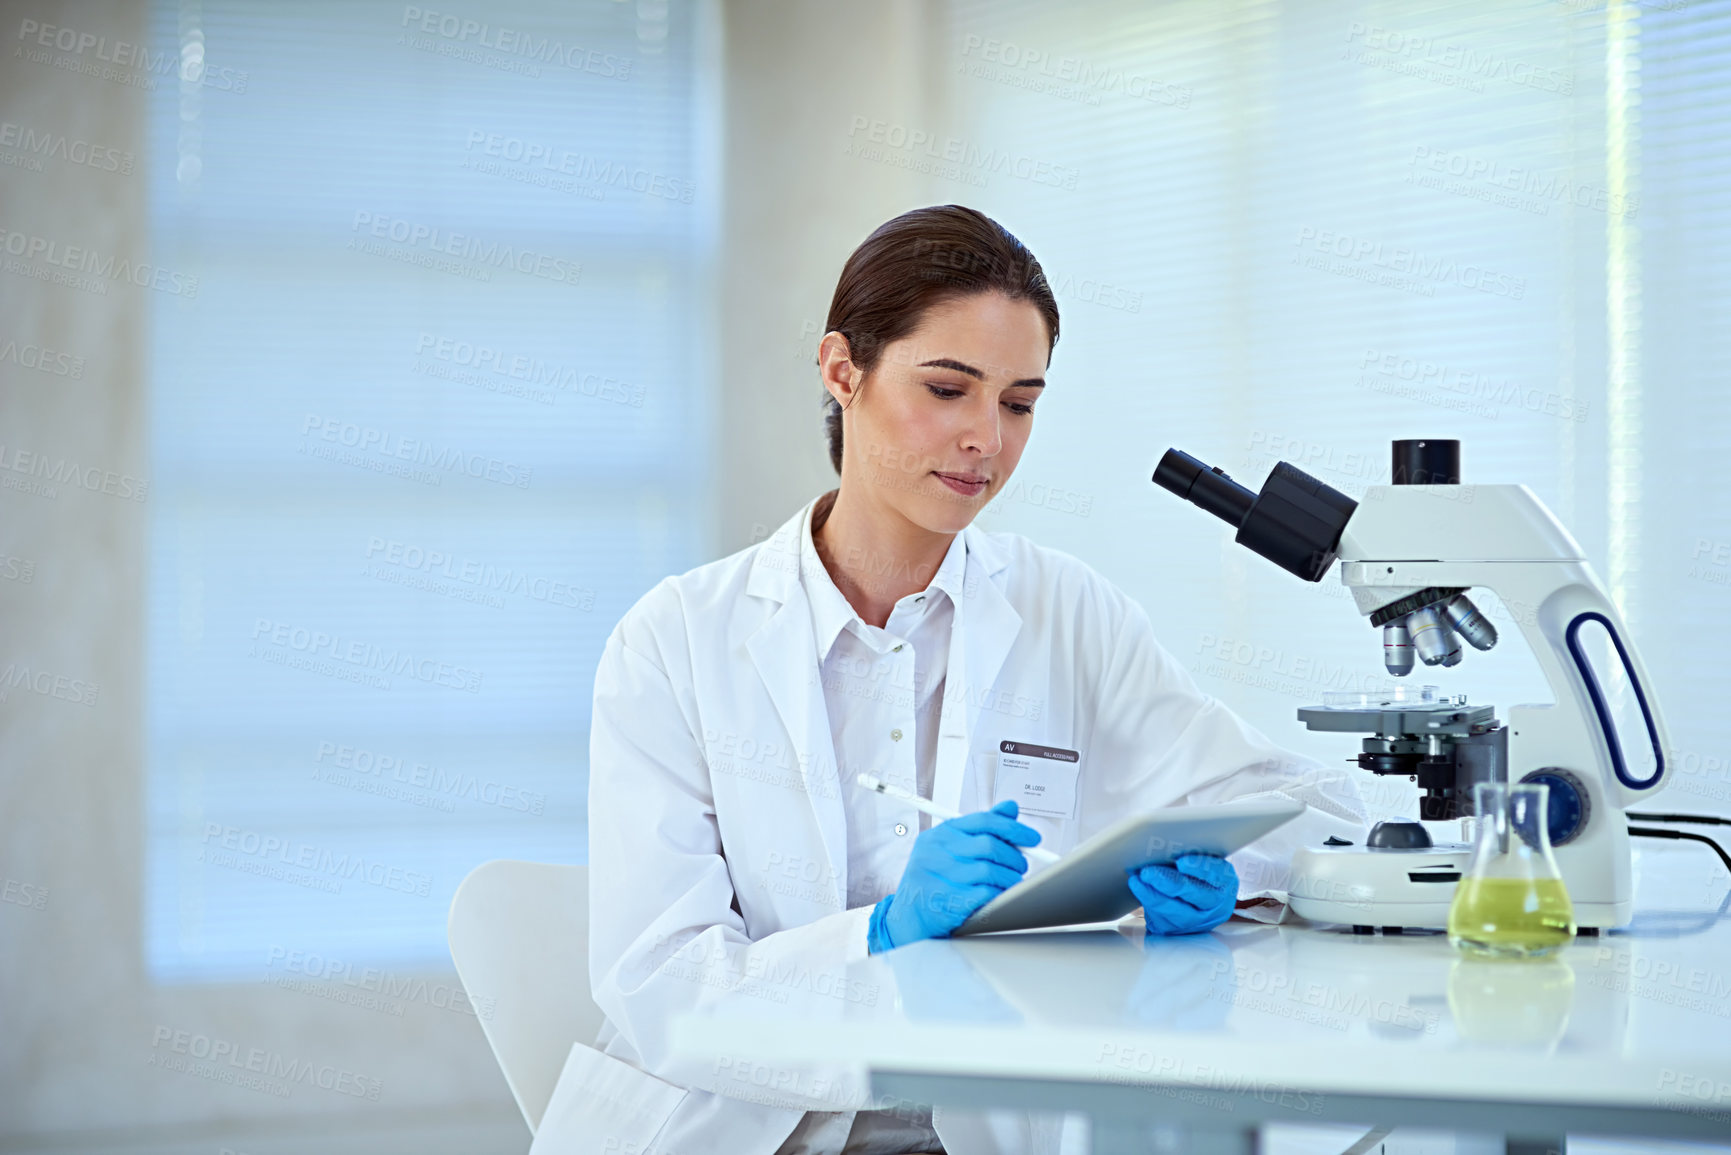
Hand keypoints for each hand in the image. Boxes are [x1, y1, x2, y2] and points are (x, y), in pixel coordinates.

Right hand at [868, 800, 1042, 952]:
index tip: (1032, 838)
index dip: (1013, 828)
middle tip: (1022, 865)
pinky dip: (999, 893)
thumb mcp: (950, 848)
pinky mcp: (948, 900)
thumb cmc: (935, 878)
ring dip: (1010, 878)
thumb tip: (1010, 807)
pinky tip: (1000, 894)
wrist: (909, 915)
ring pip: (991, 871)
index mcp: (940, 834)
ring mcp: (941, 876)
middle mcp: (937, 852)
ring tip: (1012, 881)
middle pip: (990, 846)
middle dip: (1015, 857)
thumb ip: (980, 828)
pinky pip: (986, 893)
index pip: (983, 821)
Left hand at [1127, 853, 1237, 935]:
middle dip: (1169, 882)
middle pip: (1195, 894)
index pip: (1218, 874)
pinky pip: (1163, 920)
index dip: (1200, 868)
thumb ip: (1189, 854)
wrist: (1193, 901)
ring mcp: (1198, 920)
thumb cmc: (1195, 873)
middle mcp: (1215, 903)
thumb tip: (1164, 844)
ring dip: (1154, 895)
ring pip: (1177, 911)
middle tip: (1149, 872)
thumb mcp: (1200, 861)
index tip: (1181, 862)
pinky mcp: (1178, 929)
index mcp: (1225, 881)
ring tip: (1138, 880)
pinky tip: (1139, 889)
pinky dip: (1149, 902)